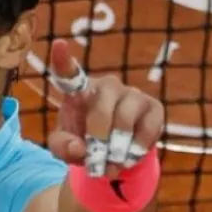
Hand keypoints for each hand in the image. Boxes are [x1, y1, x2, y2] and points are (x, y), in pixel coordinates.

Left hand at [44, 39, 164, 178]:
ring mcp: (132, 94)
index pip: (69, 72)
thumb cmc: (84, 141)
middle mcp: (106, 86)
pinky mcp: (153, 107)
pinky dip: (138, 148)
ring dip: (117, 149)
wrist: (114, 153)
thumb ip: (62, 147)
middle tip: (96, 166)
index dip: (63, 60)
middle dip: (98, 142)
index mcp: (79, 91)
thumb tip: (79, 147)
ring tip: (111, 167)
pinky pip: (148, 127)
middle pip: (100, 110)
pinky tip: (130, 158)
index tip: (58, 44)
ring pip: (125, 119)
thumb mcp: (64, 148)